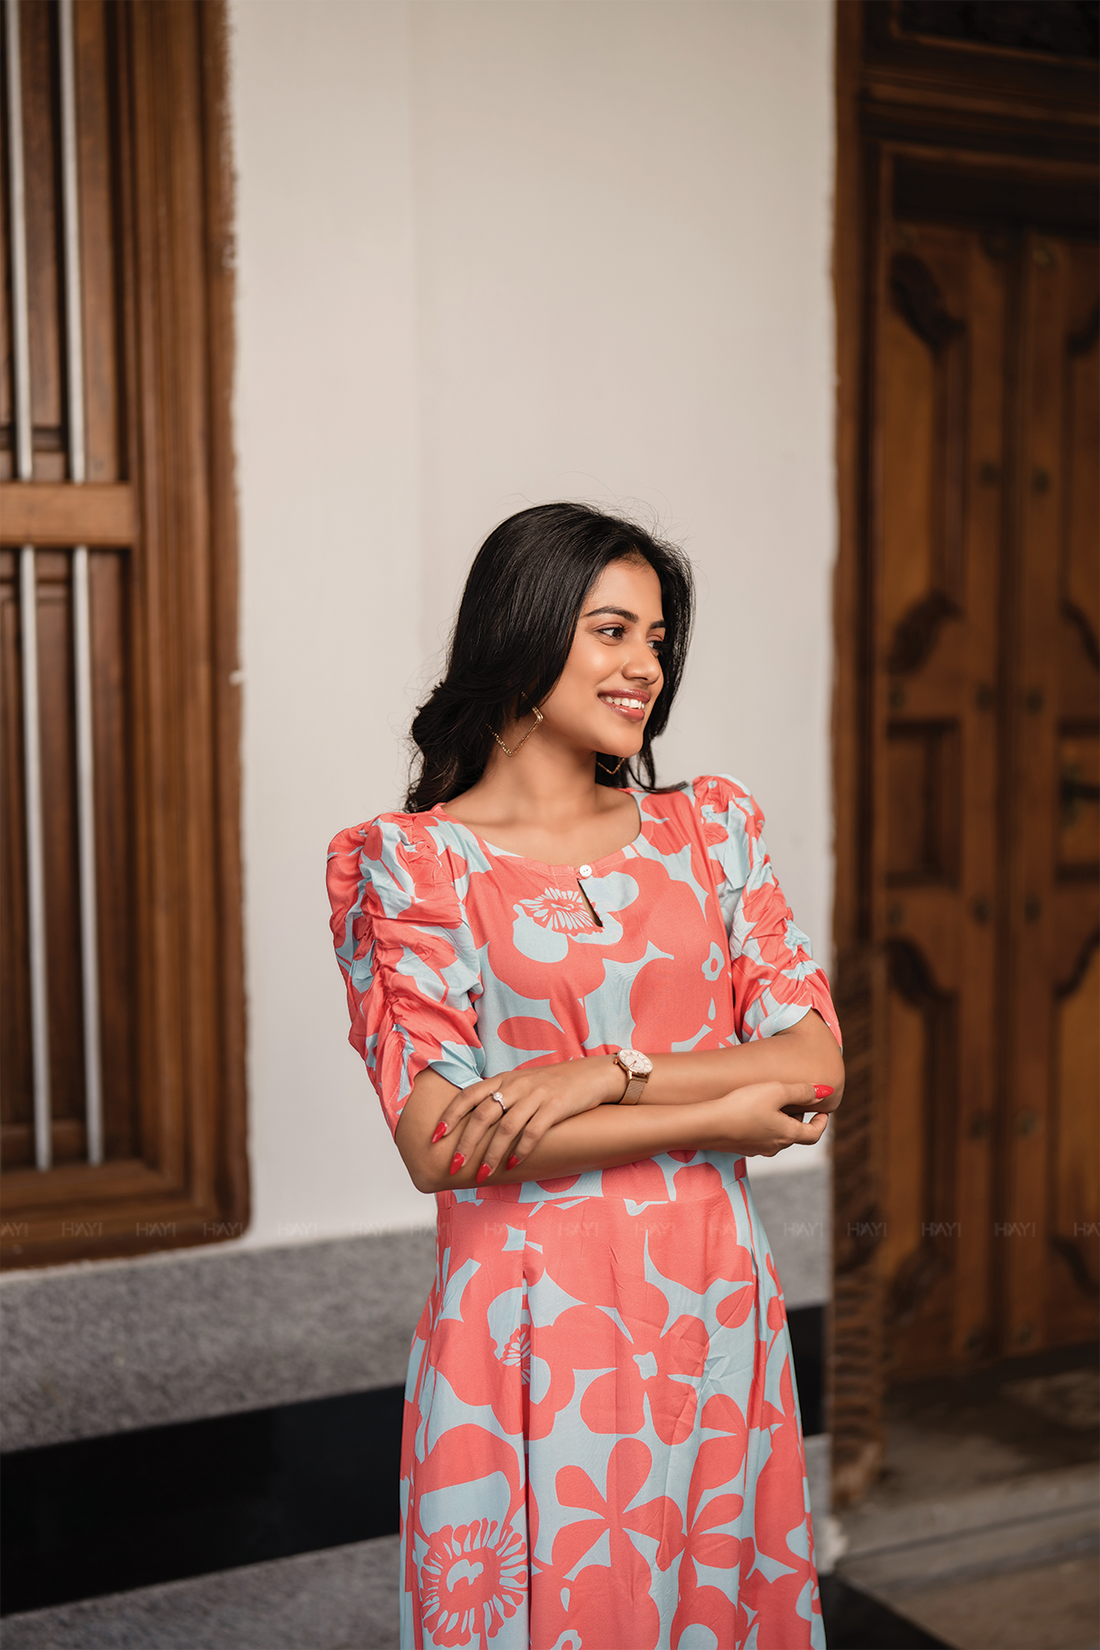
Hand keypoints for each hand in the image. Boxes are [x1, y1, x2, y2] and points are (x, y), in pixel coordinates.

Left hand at [432, 1057, 621, 1179]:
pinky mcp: (556, 1106)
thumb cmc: (555, 1085)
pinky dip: (520, 1151)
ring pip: (506, 1127)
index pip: (468, 1095)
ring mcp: (536, 1095)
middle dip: (466, 1143)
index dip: (450, 1116)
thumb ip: (501, 1098)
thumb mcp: (524, 1085)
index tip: (435, 1137)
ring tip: (482, 1175)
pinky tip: (512, 1165)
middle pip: (482, 1115)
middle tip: (454, 1166)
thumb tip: (476, 1125)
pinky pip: (533, 1132)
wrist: (594, 1075)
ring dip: (491, 1154)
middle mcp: (517, 1085)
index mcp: (505, 1079)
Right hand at [695, 1082, 830, 1156]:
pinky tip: (751, 1112)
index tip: (823, 1112)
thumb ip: (802, 1091)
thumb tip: (826, 1092)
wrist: (707, 1124)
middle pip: (795, 1134)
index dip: (821, 1122)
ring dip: (781, 1122)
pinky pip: (759, 1137)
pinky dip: (763, 1125)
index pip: (814, 1134)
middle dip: (799, 1119)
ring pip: (776, 1136)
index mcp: (788, 1134)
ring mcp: (757, 1149)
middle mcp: (775, 1146)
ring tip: (774, 1104)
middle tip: (796, 1101)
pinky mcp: (741, 1147)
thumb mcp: (776, 1091)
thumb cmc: (743, 1105)